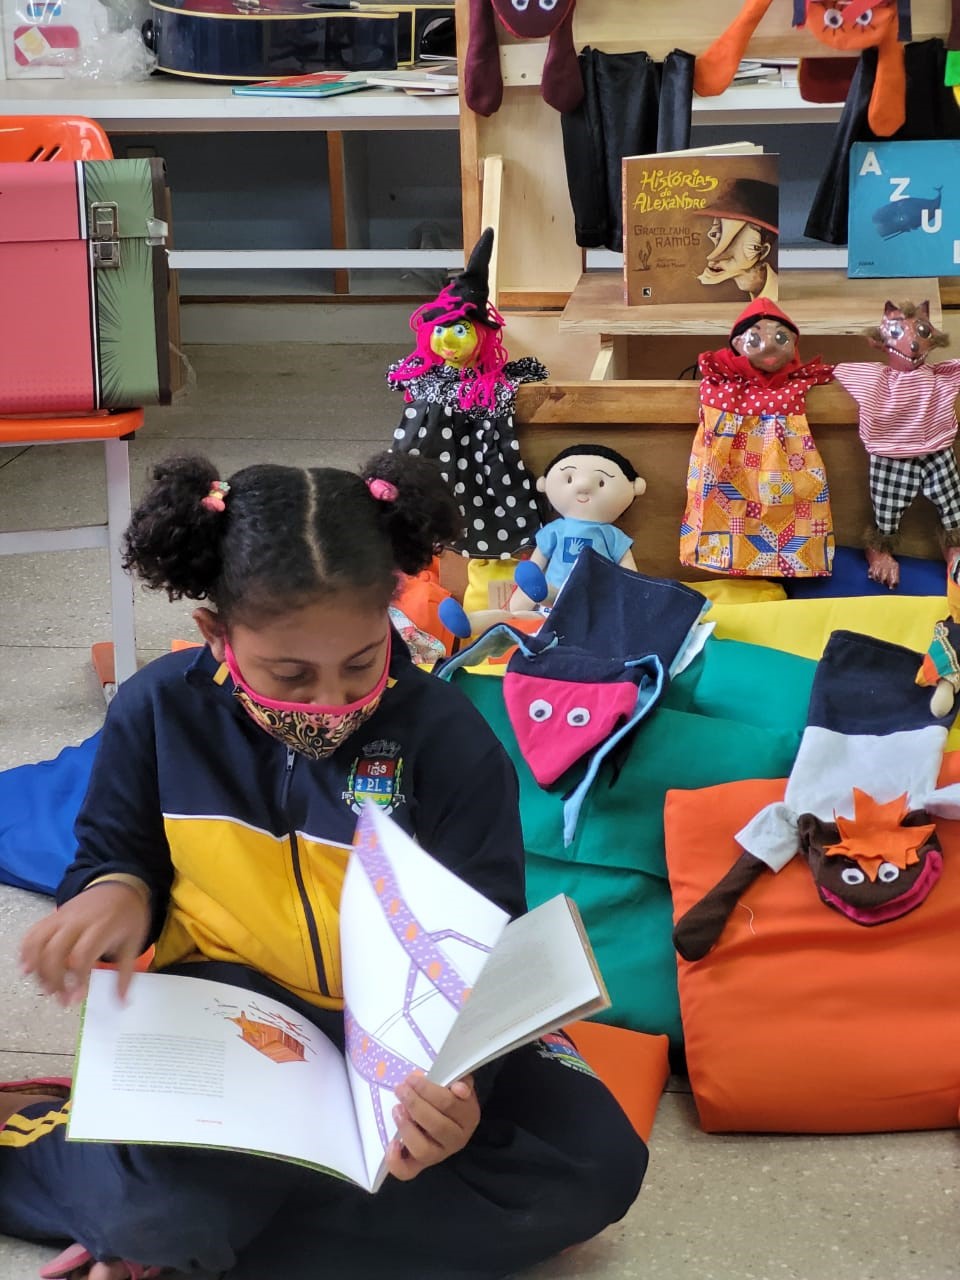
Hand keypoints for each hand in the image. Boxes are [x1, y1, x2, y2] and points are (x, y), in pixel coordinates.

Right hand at [20, 882, 150, 1005]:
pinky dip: (26, 951)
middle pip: (55, 951)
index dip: (76, 979)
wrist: (120, 883)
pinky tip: (28, 969)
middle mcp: (78, 921)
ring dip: (37, 968)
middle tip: (61, 998)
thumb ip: (125, 974)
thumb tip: (121, 1003)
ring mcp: (62, 916)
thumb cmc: (128, 915)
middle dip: (54, 979)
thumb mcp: (134, 942)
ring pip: (39, 942)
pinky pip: (33, 932)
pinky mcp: (53, 915)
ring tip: (46, 988)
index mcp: (102, 927)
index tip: (76, 999)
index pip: (83, 955)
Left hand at [385, 1072, 479, 1181]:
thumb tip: (458, 1088)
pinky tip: (391, 1143)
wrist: (448, 1116)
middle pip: (437, 1126)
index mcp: (468, 1116)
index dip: (428, 1090)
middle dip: (414, 1105)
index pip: (449, 1104)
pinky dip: (396, 1161)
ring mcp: (439, 1155)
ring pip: (423, 1150)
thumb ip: (461, 1080)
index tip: (411, 1078)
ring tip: (397, 1109)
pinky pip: (408, 1171)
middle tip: (401, 1089)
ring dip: (406, 1128)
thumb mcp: (458, 1082)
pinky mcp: (422, 1165)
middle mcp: (457, 1139)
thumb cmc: (450, 1095)